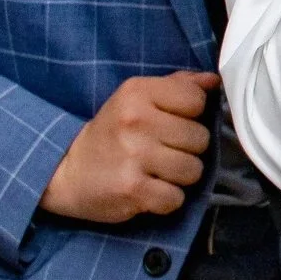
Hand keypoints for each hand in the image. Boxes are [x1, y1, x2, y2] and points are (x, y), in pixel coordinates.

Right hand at [41, 71, 217, 224]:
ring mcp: (134, 156)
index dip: (192, 115)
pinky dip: (167, 199)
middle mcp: (136, 120)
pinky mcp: (132, 189)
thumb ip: (177, 86)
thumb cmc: (112, 132)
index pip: (196, 99)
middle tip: (163, 151)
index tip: (173, 122)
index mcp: (138, 92)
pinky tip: (150, 190)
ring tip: (157, 171)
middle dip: (188, 149)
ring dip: (180, 176)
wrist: (66, 170)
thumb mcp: (136, 99)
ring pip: (193, 170)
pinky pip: (176, 198)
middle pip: (200, 138)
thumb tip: (214, 80)